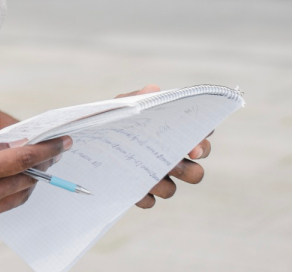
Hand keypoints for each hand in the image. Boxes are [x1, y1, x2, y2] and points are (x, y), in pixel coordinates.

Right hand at [0, 129, 70, 235]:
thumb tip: (14, 148)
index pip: (21, 161)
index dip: (46, 151)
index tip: (63, 143)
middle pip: (24, 182)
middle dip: (39, 167)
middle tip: (47, 154)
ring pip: (14, 199)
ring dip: (23, 182)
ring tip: (22, 167)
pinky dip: (2, 195)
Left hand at [117, 84, 212, 208]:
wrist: (88, 138)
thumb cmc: (115, 119)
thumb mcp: (123, 104)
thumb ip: (139, 98)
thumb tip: (153, 90)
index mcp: (173, 135)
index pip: (200, 139)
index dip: (203, 144)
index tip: (194, 148)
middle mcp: (170, 159)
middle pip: (195, 172)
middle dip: (189, 171)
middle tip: (174, 163)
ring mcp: (156, 178)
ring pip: (173, 189)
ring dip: (166, 185)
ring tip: (152, 176)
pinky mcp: (139, 192)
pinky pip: (150, 201)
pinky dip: (145, 197)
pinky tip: (137, 189)